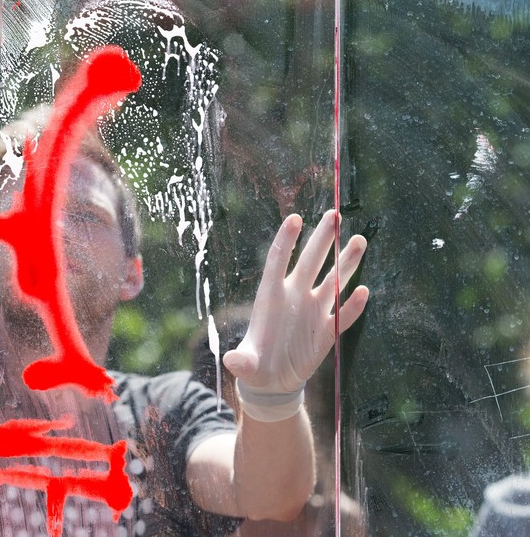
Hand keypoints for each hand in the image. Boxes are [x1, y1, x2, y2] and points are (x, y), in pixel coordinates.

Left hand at [223, 210, 368, 420]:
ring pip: (332, 281)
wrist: (272, 381)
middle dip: (323, 239)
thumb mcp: (246, 365)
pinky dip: (352, 305)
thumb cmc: (255, 365)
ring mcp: (312, 312)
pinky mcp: (326, 331)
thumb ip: (242, 361)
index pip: (277, 261)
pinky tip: (363, 292)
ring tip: (359, 240)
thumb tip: (232, 362)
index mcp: (270, 297)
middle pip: (310, 262)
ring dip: (346, 262)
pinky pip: (342, 315)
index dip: (285, 240)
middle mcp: (293, 297)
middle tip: (334, 214)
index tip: (295, 218)